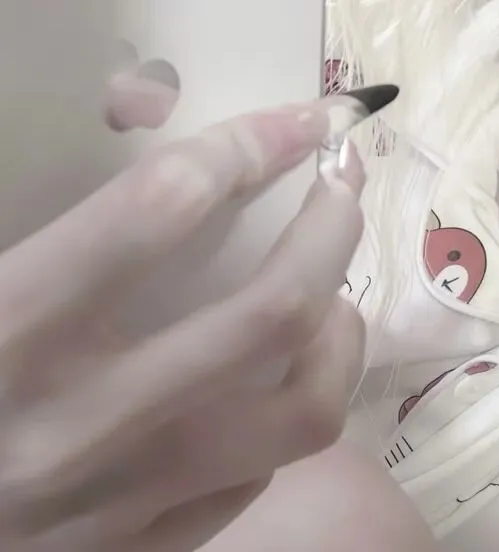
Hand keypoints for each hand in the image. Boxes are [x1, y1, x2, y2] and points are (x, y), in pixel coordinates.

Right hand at [0, 87, 388, 551]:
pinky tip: (273, 374)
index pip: (161, 209)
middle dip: (331, 224)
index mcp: (5, 332)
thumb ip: (50, 227)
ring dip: (338, 329)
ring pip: (301, 409)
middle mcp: (75, 426)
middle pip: (270, 309)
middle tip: (343, 178)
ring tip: (331, 286)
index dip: (249, 145)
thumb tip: (143, 113)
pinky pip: (257, 479)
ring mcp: (118, 505)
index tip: (301, 116)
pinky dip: (286, 410)